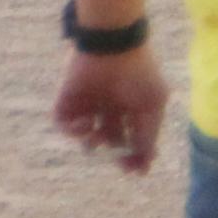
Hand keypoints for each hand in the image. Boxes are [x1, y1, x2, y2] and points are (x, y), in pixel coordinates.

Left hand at [53, 45, 170, 173]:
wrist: (113, 46)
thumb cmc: (139, 74)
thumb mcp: (153, 105)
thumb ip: (149, 133)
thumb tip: (145, 160)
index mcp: (131, 107)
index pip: (133, 137)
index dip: (136, 155)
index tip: (139, 170)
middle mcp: (109, 108)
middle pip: (110, 141)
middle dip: (116, 154)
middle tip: (121, 164)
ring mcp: (87, 105)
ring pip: (86, 137)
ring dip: (93, 143)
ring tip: (100, 136)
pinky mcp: (66, 101)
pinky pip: (63, 125)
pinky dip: (73, 131)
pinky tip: (86, 124)